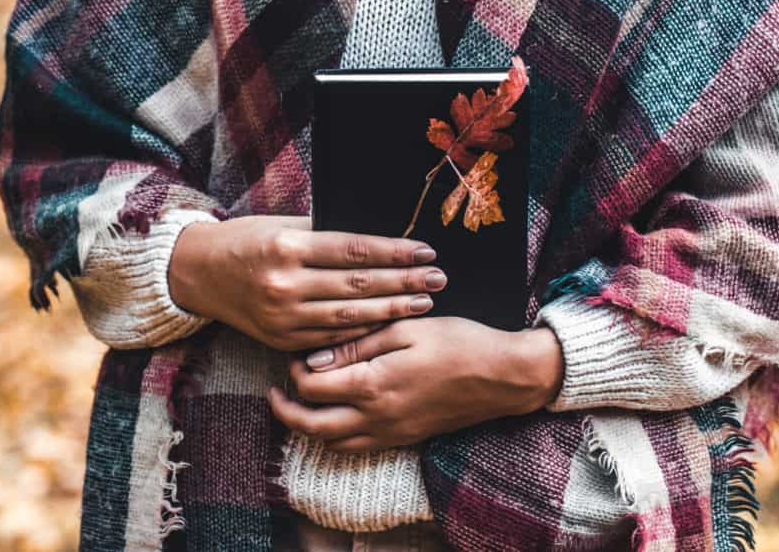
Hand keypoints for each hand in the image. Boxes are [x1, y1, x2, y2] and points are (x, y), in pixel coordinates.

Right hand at [167, 216, 447, 350]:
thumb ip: (325, 234)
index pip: (355, 251)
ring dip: (392, 310)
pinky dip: (364, 332)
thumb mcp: (283, 226)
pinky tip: (390, 324)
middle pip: (359, 285)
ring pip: (350, 317)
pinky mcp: (282, 339)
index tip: (425, 252)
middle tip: (438, 279)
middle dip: (404, 282)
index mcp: (288, 247)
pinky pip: (332, 338)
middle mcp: (285, 284)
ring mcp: (283, 316)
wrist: (199, 273)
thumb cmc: (248, 240)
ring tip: (424, 302)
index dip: (394, 253)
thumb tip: (378, 239)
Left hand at [267, 317, 564, 452]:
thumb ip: (356, 346)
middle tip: (276, 392)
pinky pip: (358, 448)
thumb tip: (313, 360)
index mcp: (373, 385)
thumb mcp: (405, 329)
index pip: (311, 388)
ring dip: (311, 426)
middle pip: (312, 427)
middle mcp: (377, 417)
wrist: (502, 376)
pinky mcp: (405, 438)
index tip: (297, 353)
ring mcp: (392, 433)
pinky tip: (340, 412)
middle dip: (286, 411)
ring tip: (305, 402)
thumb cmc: (458, 342)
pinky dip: (338, 436)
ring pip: (332, 444)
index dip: (295, 371)